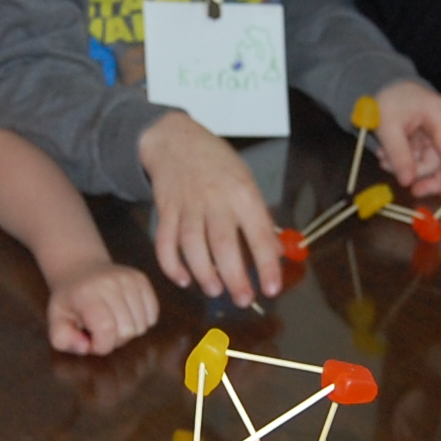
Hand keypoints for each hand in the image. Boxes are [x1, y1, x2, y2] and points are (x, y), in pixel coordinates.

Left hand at [45, 257, 159, 356]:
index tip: (91, 341)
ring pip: (142, 325)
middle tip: (101, 331)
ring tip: (113, 322)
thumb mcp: (56, 321)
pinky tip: (125, 314)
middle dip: (115, 340)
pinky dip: (141, 321)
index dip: (101, 345)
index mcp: (86, 294)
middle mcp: (110, 283)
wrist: (80, 270)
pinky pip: (152, 314)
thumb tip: (85, 346)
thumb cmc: (69, 301)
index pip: (106, 329)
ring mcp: (129, 279)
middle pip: (127, 330)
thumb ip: (63, 340)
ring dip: (128, 331)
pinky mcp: (142, 279)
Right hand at [138, 113, 280, 305]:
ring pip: (192, 245)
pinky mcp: (165, 210)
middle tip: (243, 300)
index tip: (273, 288)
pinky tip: (183, 279)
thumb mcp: (246, 181)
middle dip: (234, 277)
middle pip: (223, 244)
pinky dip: (171, 265)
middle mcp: (215, 200)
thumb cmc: (217, 163)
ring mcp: (187, 205)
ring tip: (215, 290)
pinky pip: (165, 242)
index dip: (266, 264)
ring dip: (203, 273)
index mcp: (242, 193)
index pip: (258, 233)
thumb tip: (275, 253)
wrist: (175, 139)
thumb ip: (258, 218)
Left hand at [368, 80, 440, 197]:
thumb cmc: (389, 99)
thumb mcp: (387, 126)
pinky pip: (427, 158)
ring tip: (385, 161)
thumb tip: (408, 181)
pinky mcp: (434, 138)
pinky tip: (390, 156)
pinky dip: (410, 162)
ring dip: (412, 168)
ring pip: (435, 163)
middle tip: (409, 187)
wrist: (387, 84)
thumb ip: (398, 154)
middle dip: (426, 176)